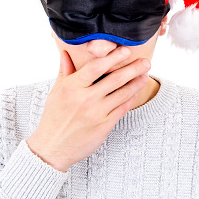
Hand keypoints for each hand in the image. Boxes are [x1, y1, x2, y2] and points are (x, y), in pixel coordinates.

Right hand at [25, 46, 149, 171]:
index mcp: (72, 87)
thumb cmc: (53, 118)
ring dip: (136, 83)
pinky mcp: (103, 126)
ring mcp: (95, 113)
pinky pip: (122, 109)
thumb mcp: (56, 92)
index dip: (113, 57)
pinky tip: (135, 93)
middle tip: (145, 62)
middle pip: (114, 79)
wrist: (52, 147)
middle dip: (133, 68)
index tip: (125, 51)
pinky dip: (130, 99)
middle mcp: (85, 99)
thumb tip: (66, 52)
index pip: (96, 66)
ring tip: (145, 75)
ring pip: (122, 94)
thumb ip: (64, 71)